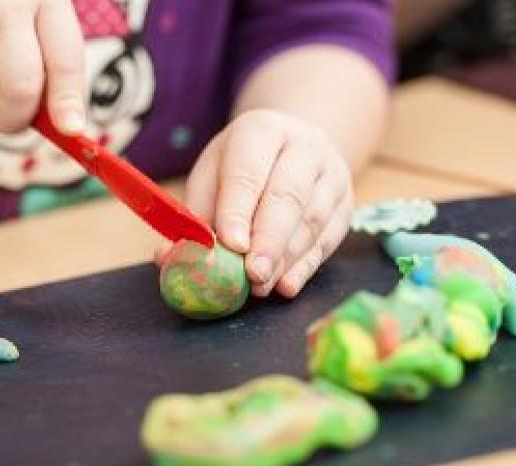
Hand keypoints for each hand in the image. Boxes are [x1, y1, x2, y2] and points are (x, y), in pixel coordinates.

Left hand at [159, 110, 354, 298]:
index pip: (249, 172)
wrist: (296, 145)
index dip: (239, 210)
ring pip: (312, 220)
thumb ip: (195, 214)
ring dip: (285, 259)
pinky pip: (328, 239)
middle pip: (288, 196)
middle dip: (269, 240)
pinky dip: (306, 267)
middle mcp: (304, 145)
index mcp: (261, 130)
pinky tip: (286, 285)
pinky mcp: (346, 203)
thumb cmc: (243, 165)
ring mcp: (332, 173)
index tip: (231, 244)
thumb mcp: (213, 174)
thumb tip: (168, 257)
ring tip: (261, 286)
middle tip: (252, 275)